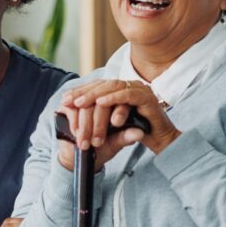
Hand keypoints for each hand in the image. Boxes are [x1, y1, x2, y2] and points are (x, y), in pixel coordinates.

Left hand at [57, 79, 180, 169]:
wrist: (161, 142)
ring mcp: (139, 89)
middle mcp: (129, 86)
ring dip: (94, 95)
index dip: (80, 91)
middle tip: (68, 101)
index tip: (64, 100)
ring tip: (80, 103)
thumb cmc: (136, 132)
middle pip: (102, 84)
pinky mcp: (147, 97)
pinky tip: (101, 103)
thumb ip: (97, 117)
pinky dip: (113, 98)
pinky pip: (128, 95)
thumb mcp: (111, 125)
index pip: (97, 86)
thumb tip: (72, 111)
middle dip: (83, 93)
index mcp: (121, 90)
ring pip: (113, 87)